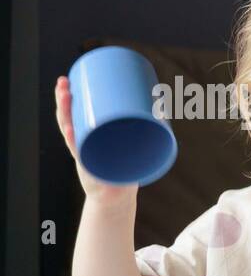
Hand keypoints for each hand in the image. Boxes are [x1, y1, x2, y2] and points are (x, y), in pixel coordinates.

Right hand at [53, 76, 137, 207]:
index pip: (72, 113)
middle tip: (63, 83)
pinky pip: (82, 154)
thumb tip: (162, 105)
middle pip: (68, 118)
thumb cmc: (123, 168)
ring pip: (70, 131)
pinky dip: (77, 142)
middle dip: (63, 100)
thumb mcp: (129, 146)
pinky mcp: (90, 166)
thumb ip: (141, 129)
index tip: (68, 78)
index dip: (67, 97)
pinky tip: (71, 129)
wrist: (116, 197)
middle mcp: (81, 142)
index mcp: (87, 134)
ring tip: (65, 97)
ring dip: (65, 115)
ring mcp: (84, 154)